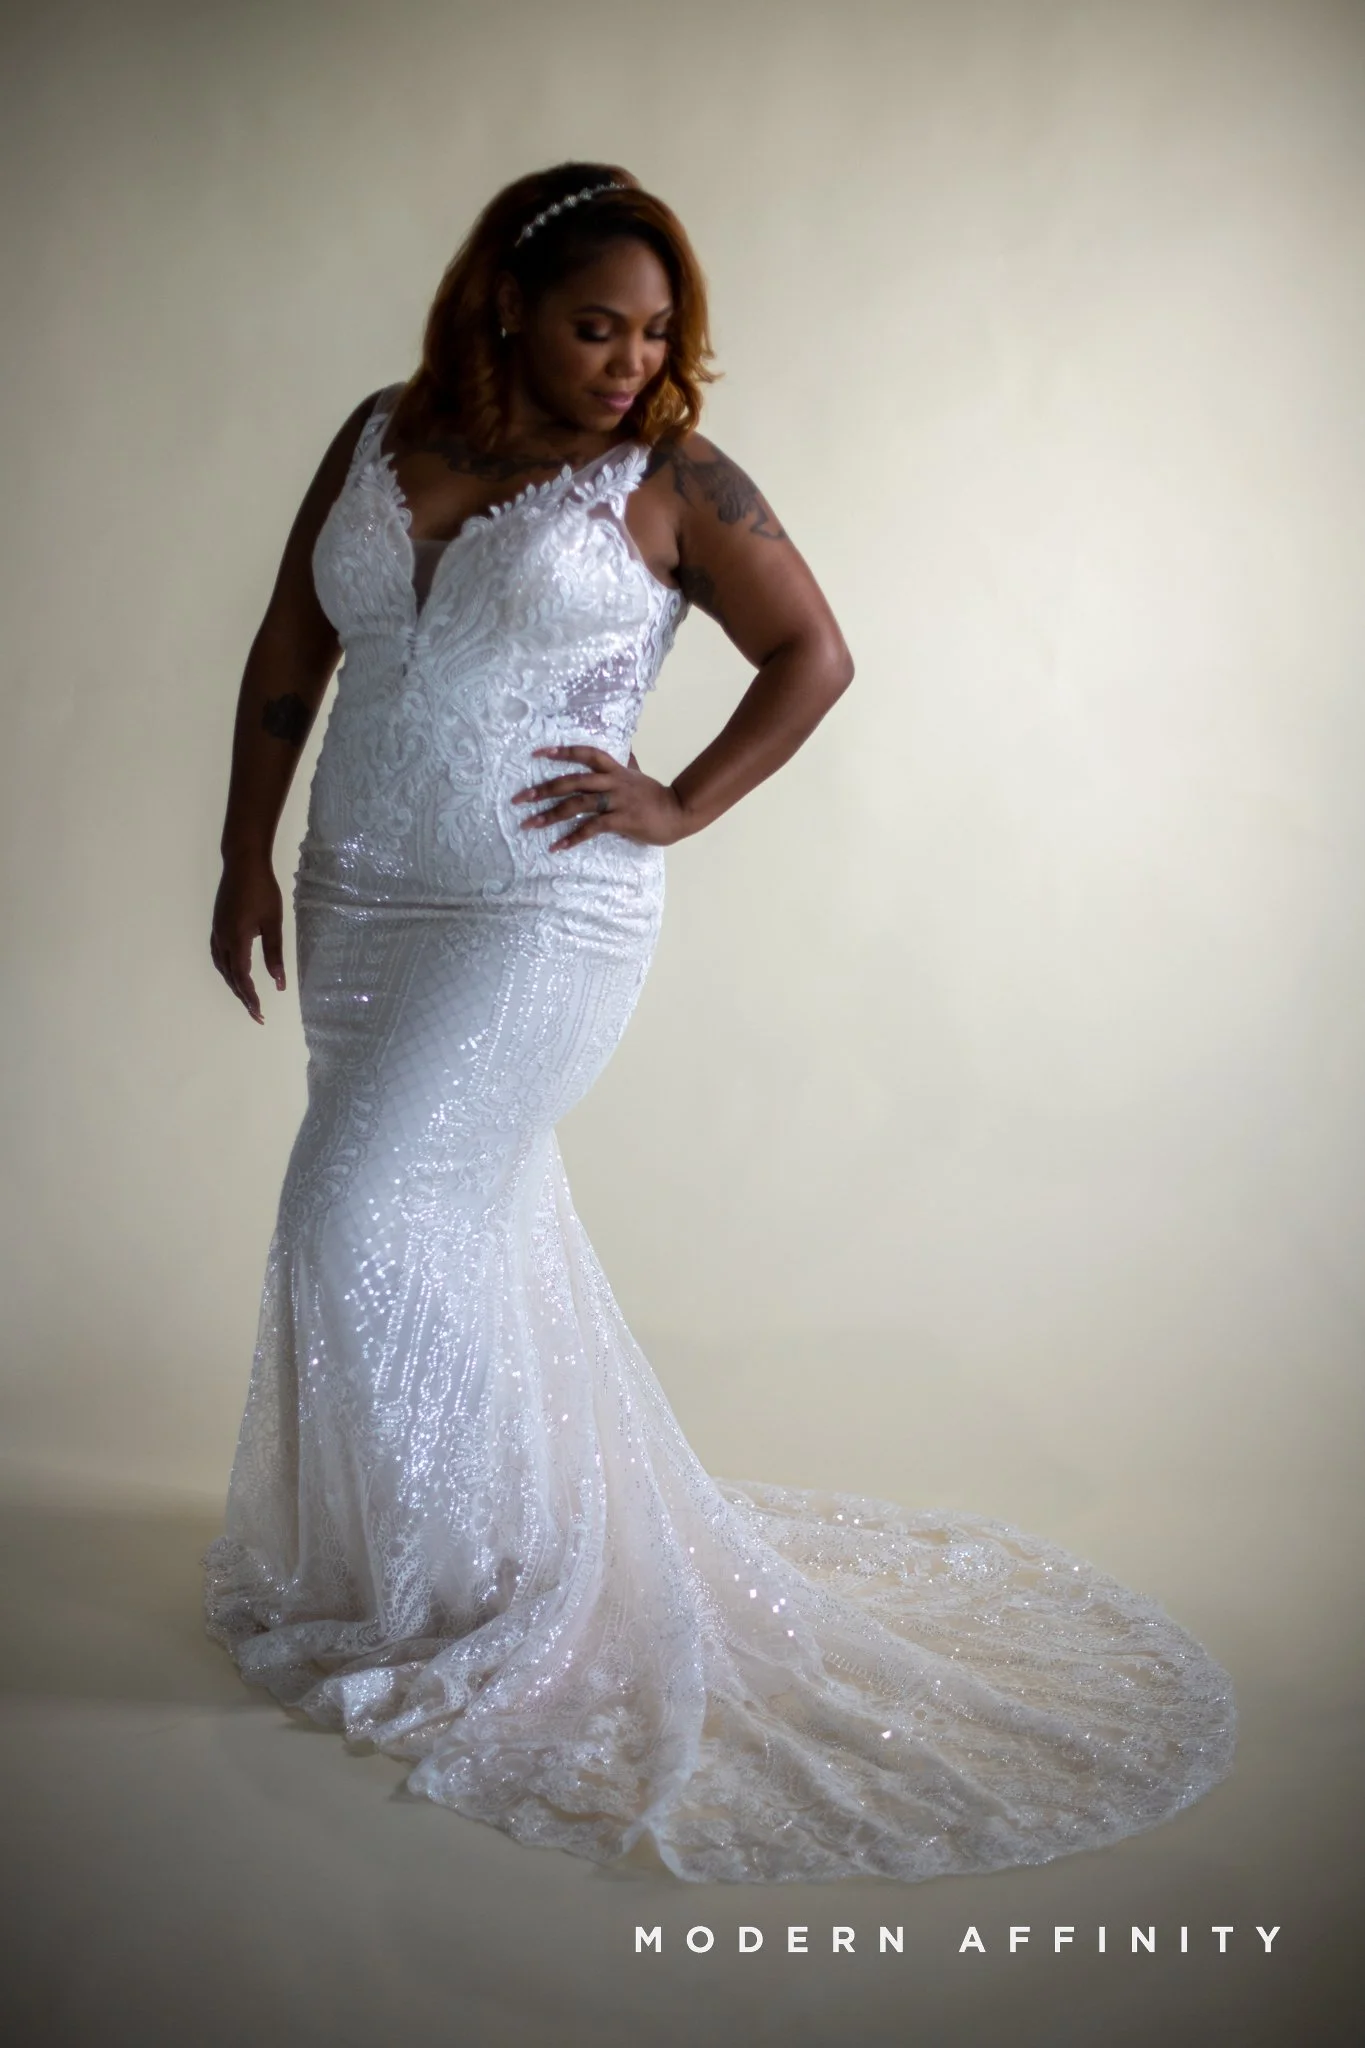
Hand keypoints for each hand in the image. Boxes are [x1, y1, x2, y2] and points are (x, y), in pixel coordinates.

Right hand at [210, 855, 285, 1023]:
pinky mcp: (217, 925)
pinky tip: (234, 971)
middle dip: (243, 996)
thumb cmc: (263, 891)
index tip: (260, 1014)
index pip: (242, 978)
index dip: (250, 998)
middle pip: (230, 976)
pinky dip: (226, 969)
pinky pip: (218, 955)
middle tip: (256, 1013)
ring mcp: (217, 932)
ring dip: (233, 984)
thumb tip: (279, 983)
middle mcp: (222, 940)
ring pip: (221, 967)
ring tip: (247, 997)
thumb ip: (275, 954)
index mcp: (236, 941)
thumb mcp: (273, 923)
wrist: (243, 864)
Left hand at [511, 746, 687, 852]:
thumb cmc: (656, 796)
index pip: (586, 754)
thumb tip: (625, 749)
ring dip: (550, 815)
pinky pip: (592, 828)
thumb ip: (627, 764)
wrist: (679, 812)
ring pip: (578, 804)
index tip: (537, 753)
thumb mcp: (638, 775)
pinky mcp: (622, 820)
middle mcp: (613, 782)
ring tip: (529, 824)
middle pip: (573, 781)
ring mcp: (617, 800)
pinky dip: (572, 837)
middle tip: (520, 798)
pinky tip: (557, 846)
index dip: (562, 752)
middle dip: (543, 789)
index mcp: (615, 769)